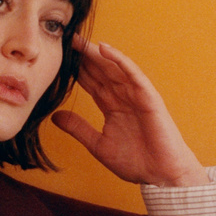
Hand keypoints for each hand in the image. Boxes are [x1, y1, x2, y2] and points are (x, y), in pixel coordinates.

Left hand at [48, 38, 208, 188]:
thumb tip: (54, 117)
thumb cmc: (135, 162)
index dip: (76, 70)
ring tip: (78, 41)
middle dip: (83, 56)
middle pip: (100, 71)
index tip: (59, 58)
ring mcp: (136, 95)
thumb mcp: (98, 144)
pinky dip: (119, 60)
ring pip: (113, 68)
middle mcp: (123, 97)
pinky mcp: (148, 96)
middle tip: (65, 40)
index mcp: (112, 106)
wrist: (160, 175)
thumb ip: (78, 129)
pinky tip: (103, 49)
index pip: (92, 82)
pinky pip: (132, 73)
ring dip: (96, 53)